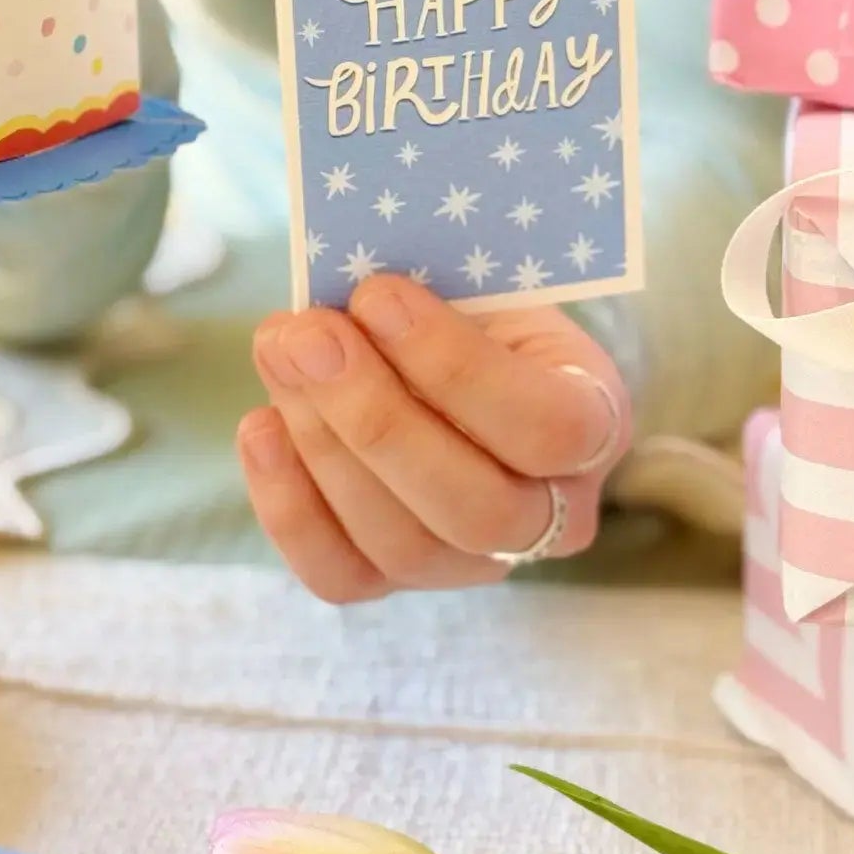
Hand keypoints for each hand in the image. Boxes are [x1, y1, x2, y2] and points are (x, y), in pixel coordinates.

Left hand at [239, 274, 627, 602]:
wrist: (460, 348)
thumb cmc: (472, 303)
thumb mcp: (480, 275)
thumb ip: (434, 282)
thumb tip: (343, 282)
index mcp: (593, 424)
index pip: (546, 428)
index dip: (454, 365)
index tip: (377, 294)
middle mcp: (551, 515)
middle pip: (474, 510)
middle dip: (374, 417)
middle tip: (307, 333)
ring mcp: (475, 561)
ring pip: (403, 546)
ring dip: (322, 444)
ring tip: (279, 352)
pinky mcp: (397, 578)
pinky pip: (341, 575)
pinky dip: (288, 507)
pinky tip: (260, 426)